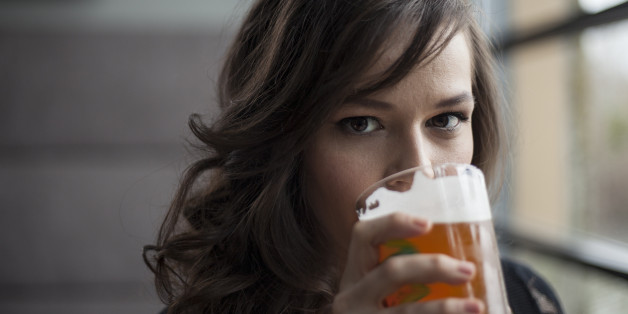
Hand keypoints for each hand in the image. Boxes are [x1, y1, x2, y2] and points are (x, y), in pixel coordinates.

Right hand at [332, 212, 483, 312]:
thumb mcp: (377, 300)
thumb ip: (406, 283)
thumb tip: (465, 267)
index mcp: (353, 278)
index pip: (362, 236)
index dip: (393, 223)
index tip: (428, 223)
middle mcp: (350, 300)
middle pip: (391, 271)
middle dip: (433, 266)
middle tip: (467, 270)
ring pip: (406, 311)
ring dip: (446, 309)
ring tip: (477, 307)